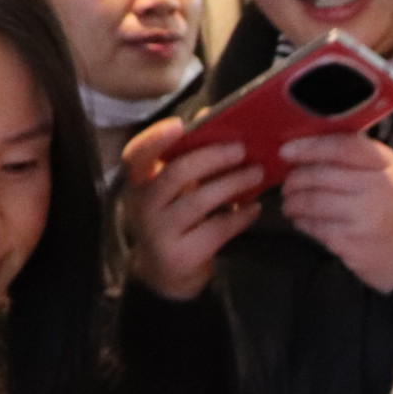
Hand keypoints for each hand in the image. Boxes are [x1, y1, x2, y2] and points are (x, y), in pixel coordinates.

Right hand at [123, 118, 263, 299]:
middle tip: (241, 149)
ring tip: (256, 174)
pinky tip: (254, 208)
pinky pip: (217, 230)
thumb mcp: (172, 190)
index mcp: (138, 183)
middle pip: (176, 174)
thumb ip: (186, 157)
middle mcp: (144, 206)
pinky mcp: (182, 255)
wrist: (165, 274)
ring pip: (199, 201)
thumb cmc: (173, 219)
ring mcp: (160, 233)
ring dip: (233, 184)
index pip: (136, 155)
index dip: (155, 138)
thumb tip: (209, 118)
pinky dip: (240, 217)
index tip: (181, 125)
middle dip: (212, 158)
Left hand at [277, 132, 392, 292]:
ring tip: (290, 203)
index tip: (286, 151)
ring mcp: (364, 219)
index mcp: (387, 166)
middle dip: (295, 179)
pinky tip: (302, 221)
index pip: (340, 148)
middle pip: (320, 176)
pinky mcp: (353, 246)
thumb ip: (360, 157)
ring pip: (312, 203)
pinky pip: (316, 229)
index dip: (309, 147)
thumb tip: (313, 146)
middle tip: (287, 184)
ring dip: (293, 203)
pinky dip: (303, 223)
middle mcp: (377, 189)